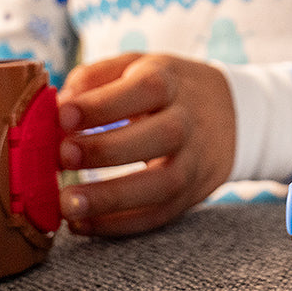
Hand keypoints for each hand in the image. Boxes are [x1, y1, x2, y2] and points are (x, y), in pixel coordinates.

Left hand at [57, 53, 235, 235]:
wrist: (231, 114)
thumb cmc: (166, 87)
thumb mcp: (137, 65)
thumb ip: (96, 77)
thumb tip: (60, 103)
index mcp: (171, 81)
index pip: (146, 88)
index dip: (104, 103)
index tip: (62, 115)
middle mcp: (188, 120)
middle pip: (161, 135)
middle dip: (108, 149)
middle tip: (62, 157)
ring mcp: (193, 161)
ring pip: (162, 183)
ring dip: (112, 197)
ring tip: (66, 204)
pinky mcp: (190, 195)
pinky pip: (158, 215)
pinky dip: (119, 225)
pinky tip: (83, 224)